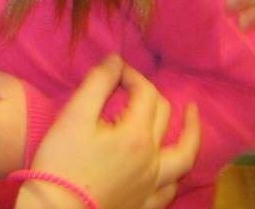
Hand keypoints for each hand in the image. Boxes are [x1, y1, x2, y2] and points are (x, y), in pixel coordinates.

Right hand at [19, 56, 199, 208]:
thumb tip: (116, 59)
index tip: (112, 69)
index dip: (131, 74)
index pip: (145, 93)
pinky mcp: (143, 204)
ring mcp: (151, 185)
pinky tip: (172, 168)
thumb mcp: (74, 115)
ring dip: (190, 133)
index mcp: (136, 135)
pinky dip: (175, 173)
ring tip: (192, 116)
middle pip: (163, 115)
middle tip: (129, 85)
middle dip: (148, 93)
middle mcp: (152, 159)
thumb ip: (97, 83)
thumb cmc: (61, 161)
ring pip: (183, 156)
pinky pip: (169, 189)